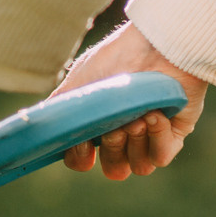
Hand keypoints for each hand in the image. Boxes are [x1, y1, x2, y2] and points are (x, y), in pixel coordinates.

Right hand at [57, 23, 207, 178]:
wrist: (157, 47)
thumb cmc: (116, 60)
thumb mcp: (78, 83)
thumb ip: (59, 109)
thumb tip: (40, 128)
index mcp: (99, 123)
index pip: (83, 160)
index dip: (80, 158)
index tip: (83, 145)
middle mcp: (124, 133)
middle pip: (112, 169)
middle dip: (112, 148)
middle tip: (117, 125)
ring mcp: (150, 136)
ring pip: (137, 168)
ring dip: (134, 143)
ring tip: (140, 116)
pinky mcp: (174, 135)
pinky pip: (161, 157)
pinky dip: (157, 138)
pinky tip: (156, 114)